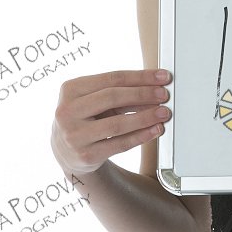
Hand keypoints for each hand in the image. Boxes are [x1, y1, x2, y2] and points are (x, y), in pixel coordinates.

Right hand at [51, 69, 172, 175]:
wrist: (67, 152)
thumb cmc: (87, 118)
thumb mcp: (95, 100)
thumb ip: (120, 92)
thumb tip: (155, 87)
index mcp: (70, 89)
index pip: (112, 78)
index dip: (141, 76)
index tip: (162, 76)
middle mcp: (67, 112)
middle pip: (112, 97)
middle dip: (143, 94)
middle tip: (164, 94)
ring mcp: (74, 135)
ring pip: (117, 123)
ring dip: (145, 117)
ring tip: (163, 113)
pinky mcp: (86, 155)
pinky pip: (120, 144)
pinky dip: (141, 136)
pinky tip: (155, 130)